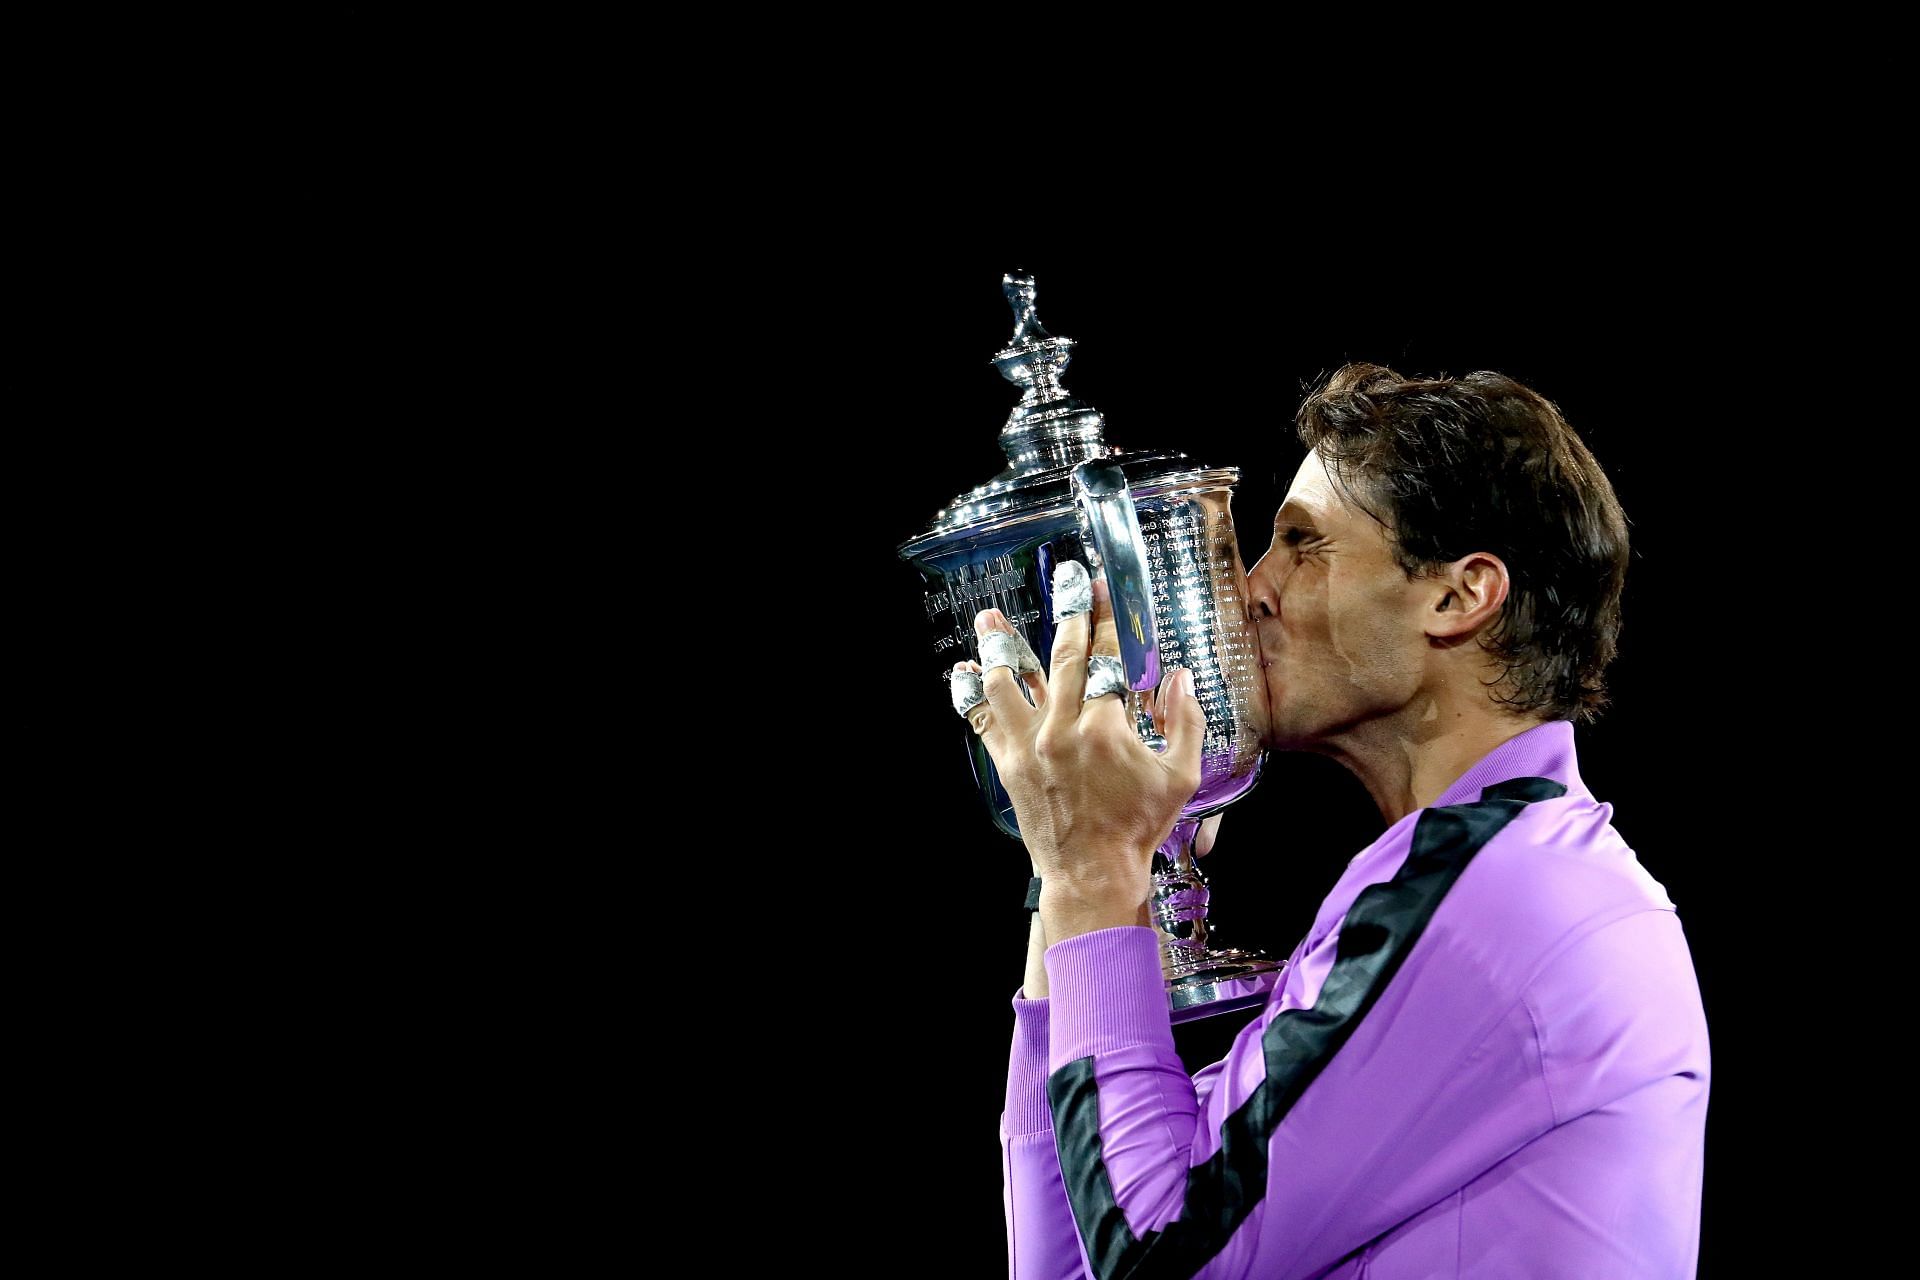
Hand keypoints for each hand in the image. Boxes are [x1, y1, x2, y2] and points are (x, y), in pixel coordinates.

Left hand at [960, 565, 1206, 911]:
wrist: (1091, 873)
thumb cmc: (1137, 828)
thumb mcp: (1180, 776)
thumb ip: (1185, 721)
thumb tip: (1180, 677)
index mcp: (1107, 728)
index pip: (1108, 657)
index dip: (1107, 619)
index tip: (1104, 590)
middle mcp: (1062, 729)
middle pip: (1061, 657)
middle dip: (1066, 614)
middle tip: (1065, 580)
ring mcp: (1029, 745)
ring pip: (1008, 682)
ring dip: (999, 646)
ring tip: (990, 618)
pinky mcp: (1008, 763)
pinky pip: (983, 720)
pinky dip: (971, 695)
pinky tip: (963, 673)